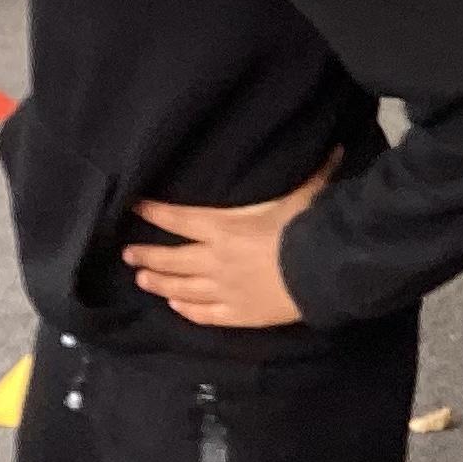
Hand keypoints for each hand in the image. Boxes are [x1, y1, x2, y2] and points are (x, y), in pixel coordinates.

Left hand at [125, 152, 340, 328]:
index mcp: (223, 228)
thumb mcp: (304, 196)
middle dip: (146, 256)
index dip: (154, 212)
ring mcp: (223, 290)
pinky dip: (188, 310)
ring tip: (141, 280)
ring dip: (159, 284)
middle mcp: (214, 260)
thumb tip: (335, 147)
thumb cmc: (305, 230)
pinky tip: (176, 306)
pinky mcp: (238, 314)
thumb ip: (312, 173)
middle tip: (127, 254)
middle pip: (171, 259)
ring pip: (181, 289)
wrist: (320, 274)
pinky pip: (205, 314)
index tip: (134, 206)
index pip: (179, 218)